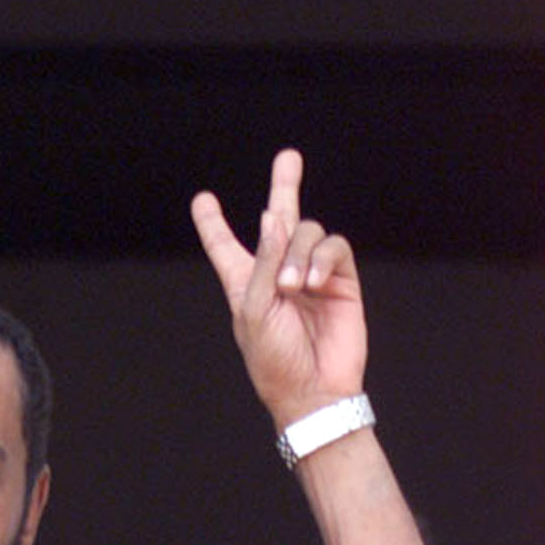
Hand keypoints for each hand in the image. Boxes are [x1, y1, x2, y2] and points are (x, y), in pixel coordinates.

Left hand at [190, 149, 366, 427]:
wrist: (314, 388)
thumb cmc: (273, 358)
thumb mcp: (254, 309)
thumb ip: (262, 262)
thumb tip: (272, 217)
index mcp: (244, 283)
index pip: (225, 247)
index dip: (213, 224)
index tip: (202, 199)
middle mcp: (277, 272)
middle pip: (280, 220)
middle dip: (285, 187)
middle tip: (288, 156)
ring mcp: (311, 274)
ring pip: (308, 233)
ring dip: (299, 253)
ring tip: (293, 286)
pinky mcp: (342, 280)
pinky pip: (335, 248)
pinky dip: (323, 258)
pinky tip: (313, 281)